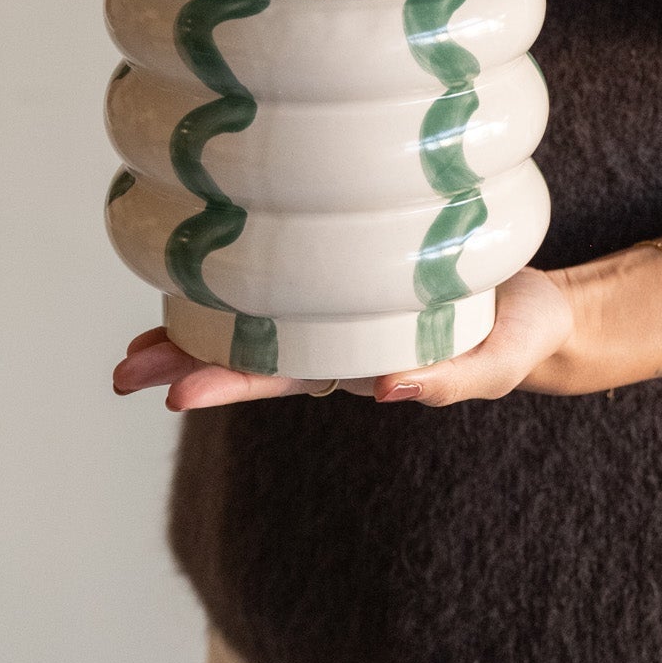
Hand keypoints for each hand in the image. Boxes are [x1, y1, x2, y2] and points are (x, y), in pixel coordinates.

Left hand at [111, 268, 576, 409]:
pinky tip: (199, 268)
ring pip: (253, 323)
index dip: (225, 383)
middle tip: (125, 373)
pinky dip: (238, 279)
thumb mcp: (494, 362)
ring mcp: (335, 308)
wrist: (536, 302)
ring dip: (194, 333)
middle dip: (186, 366)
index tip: (174, 394)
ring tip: (135, 350)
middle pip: (248, 357)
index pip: (279, 378)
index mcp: (360, 366)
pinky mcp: (347, 268)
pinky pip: (284, 278)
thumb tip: (387, 395)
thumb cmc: (517, 335)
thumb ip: (448, 381)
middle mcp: (334, 343)